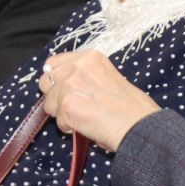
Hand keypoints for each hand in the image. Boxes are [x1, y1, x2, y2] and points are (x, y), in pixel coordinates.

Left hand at [37, 49, 159, 150]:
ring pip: (49, 104)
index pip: (54, 63)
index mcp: (90, 57)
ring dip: (63, 115)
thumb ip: (84, 76)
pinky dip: (70, 128)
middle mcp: (78, 65)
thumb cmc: (132, 108)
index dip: (56, 80)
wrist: (139, 126)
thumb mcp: (108, 77)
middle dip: (56, 97)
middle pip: (46, 82)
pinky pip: (58, 121)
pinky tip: (88, 126)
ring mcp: (70, 84)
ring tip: (87, 118)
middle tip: (76, 107)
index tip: (63, 90)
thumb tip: (63, 86)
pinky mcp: (66, 104)